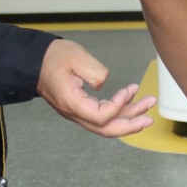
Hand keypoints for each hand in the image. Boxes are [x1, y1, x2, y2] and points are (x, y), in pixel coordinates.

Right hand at [37, 39, 155, 137]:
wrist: (37, 62)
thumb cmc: (54, 58)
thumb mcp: (76, 58)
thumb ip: (94, 72)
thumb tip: (104, 84)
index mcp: (71, 102)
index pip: (100, 116)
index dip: (118, 106)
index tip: (129, 89)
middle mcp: (75, 113)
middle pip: (106, 129)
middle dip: (130, 125)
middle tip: (149, 118)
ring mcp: (78, 112)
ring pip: (106, 124)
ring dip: (129, 116)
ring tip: (148, 104)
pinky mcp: (82, 108)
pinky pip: (103, 116)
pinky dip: (120, 110)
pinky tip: (132, 98)